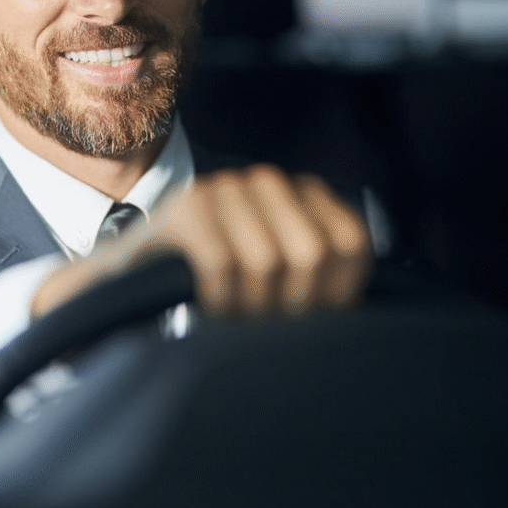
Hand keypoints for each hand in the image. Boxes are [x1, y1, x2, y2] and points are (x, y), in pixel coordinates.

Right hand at [31, 165, 372, 317]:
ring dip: (249, 307)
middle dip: (290, 306)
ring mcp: (226, 188)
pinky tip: (206, 309)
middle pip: (314, 253)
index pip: (351, 245)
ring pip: (269, 262)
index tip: (300, 320)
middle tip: (260, 324)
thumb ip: (324, 283)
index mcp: (303, 197)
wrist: (130, 287)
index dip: (332, 296)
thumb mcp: (279, 288)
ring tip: (231, 316)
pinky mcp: (187, 207)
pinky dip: (219, 301)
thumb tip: (376, 313)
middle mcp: (268, 182)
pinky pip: (224, 264)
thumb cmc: (215, 294)